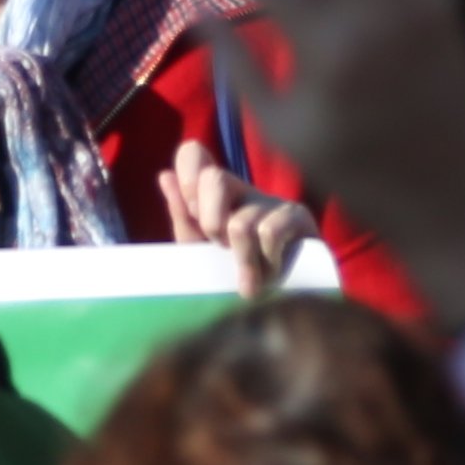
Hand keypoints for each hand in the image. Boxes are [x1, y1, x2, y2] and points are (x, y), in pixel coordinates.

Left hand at [157, 138, 317, 299]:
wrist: (281, 309)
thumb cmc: (234, 278)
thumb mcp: (201, 253)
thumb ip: (184, 219)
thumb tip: (165, 175)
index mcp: (213, 195)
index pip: (192, 155)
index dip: (187, 181)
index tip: (194, 216)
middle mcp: (242, 190)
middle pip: (213, 178)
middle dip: (210, 223)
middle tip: (222, 250)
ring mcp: (272, 201)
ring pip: (240, 224)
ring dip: (242, 263)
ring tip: (250, 284)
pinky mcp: (298, 217)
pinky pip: (269, 232)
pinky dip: (266, 263)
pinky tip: (272, 276)